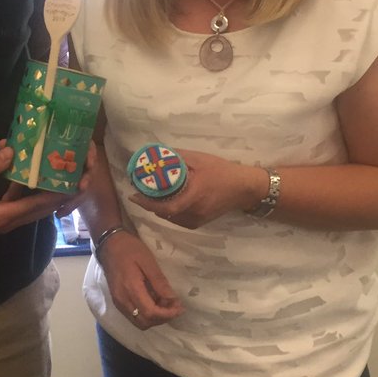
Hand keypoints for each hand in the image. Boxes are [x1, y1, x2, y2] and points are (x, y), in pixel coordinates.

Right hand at [0, 146, 72, 233]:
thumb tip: (11, 150)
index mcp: (2, 216)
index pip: (35, 207)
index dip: (53, 197)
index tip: (69, 186)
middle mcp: (7, 223)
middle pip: (37, 212)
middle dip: (54, 199)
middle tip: (70, 183)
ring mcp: (2, 222)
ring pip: (29, 210)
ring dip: (41, 197)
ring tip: (56, 181)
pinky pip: (18, 207)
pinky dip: (25, 196)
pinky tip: (29, 179)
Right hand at [98, 230, 183, 329]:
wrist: (109, 245)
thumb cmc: (130, 249)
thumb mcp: (148, 261)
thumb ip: (159, 281)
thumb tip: (172, 299)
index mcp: (130, 288)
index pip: (150, 312)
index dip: (167, 314)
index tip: (179, 308)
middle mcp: (122, 300)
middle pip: (144, 322)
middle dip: (162, 318)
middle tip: (174, 306)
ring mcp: (118, 302)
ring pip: (138, 322)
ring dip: (154, 318)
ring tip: (165, 305)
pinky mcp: (117, 301)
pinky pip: (133, 316)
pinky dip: (146, 315)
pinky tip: (154, 303)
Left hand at [129, 149, 266, 228]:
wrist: (243, 188)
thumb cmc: (222, 171)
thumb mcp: (199, 159)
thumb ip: (178, 157)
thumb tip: (157, 153)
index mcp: (194, 196)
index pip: (165, 207)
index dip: (147, 203)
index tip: (134, 195)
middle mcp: (194, 212)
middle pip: (164, 213)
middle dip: (149, 203)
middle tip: (139, 191)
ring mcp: (197, 220)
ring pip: (170, 218)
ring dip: (158, 208)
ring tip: (150, 195)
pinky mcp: (200, 223)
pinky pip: (178, 220)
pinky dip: (168, 212)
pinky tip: (165, 202)